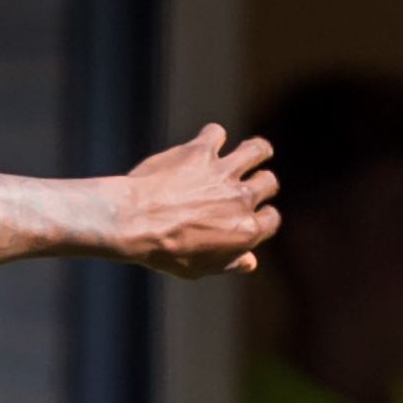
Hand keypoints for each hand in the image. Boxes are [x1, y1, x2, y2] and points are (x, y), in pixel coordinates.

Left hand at [118, 124, 278, 278]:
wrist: (131, 223)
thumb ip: (227, 263)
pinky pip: (216, 133)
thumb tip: (250, 261)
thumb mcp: (197, 269)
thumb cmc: (161, 251)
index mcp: (246, 230)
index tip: (251, 216)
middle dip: (260, 184)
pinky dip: (211, 137)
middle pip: (268, 183)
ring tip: (255, 152)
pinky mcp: (200, 151)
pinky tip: (205, 143)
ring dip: (257, 151)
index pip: (271, 220)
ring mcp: (222, 172)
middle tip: (246, 185)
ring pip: (257, 150)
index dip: (263, 218)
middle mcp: (241, 198)